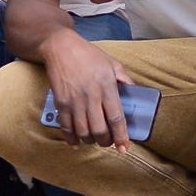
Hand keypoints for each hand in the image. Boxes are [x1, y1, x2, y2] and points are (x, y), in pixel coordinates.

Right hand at [41, 31, 131, 147]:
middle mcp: (91, 96)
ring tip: (94, 139)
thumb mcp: (112, 63)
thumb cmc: (88, 55)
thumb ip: (125, 79)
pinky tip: (76, 141)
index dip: (121, 136)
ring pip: (83, 131)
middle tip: (108, 142)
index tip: (124, 147)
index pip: (116, 118)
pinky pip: (66, 127)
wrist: (61, 47)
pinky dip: (71, 138)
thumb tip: (134, 94)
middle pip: (100, 129)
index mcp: (107, 86)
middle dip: (105, 141)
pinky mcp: (61, 102)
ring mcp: (75, 100)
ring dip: (90, 140)